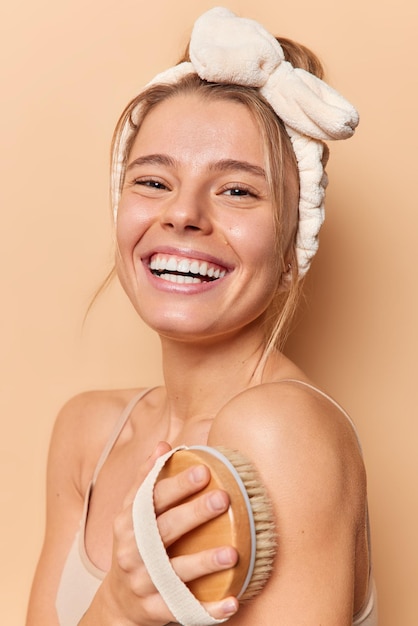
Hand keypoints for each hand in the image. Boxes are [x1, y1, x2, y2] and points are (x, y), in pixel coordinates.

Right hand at [89, 442, 238, 625]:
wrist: (118, 601)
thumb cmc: (134, 545)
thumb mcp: (132, 512)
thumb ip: (147, 479)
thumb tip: (165, 445)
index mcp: (128, 523)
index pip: (152, 500)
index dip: (177, 485)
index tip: (204, 470)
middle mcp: (132, 552)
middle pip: (165, 530)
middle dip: (194, 514)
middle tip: (223, 498)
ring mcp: (143, 583)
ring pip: (175, 573)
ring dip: (204, 563)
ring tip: (232, 553)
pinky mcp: (156, 610)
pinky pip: (185, 610)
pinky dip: (209, 610)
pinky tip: (232, 603)